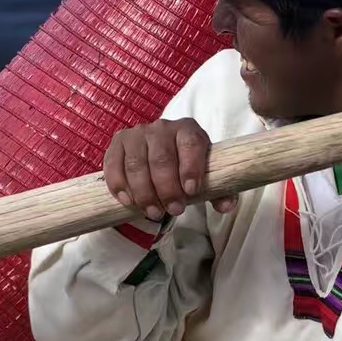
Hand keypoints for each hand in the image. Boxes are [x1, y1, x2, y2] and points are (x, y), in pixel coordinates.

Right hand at [103, 119, 236, 222]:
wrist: (161, 156)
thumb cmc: (186, 167)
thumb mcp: (205, 175)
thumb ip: (219, 190)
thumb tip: (227, 206)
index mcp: (188, 129)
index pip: (191, 144)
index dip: (191, 168)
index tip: (192, 191)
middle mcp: (162, 127)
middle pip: (162, 158)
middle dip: (168, 188)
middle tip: (174, 210)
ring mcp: (138, 134)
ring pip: (137, 164)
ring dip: (144, 193)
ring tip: (154, 212)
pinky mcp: (118, 143)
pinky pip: (114, 165)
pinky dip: (120, 186)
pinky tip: (129, 202)